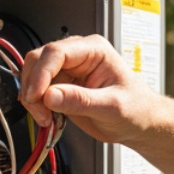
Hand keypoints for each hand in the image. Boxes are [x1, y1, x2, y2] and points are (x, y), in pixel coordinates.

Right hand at [19, 34, 152, 143]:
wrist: (141, 123)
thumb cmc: (137, 109)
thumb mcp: (113, 107)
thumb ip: (81, 100)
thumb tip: (50, 95)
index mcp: (94, 50)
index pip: (57, 52)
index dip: (42, 73)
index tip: (37, 95)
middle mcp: (77, 56)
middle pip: (39, 60)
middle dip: (34, 86)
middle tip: (40, 110)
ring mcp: (67, 71)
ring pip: (32, 75)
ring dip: (32, 98)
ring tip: (46, 117)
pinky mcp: (60, 87)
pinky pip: (37, 91)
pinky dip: (35, 105)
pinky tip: (48, 117)